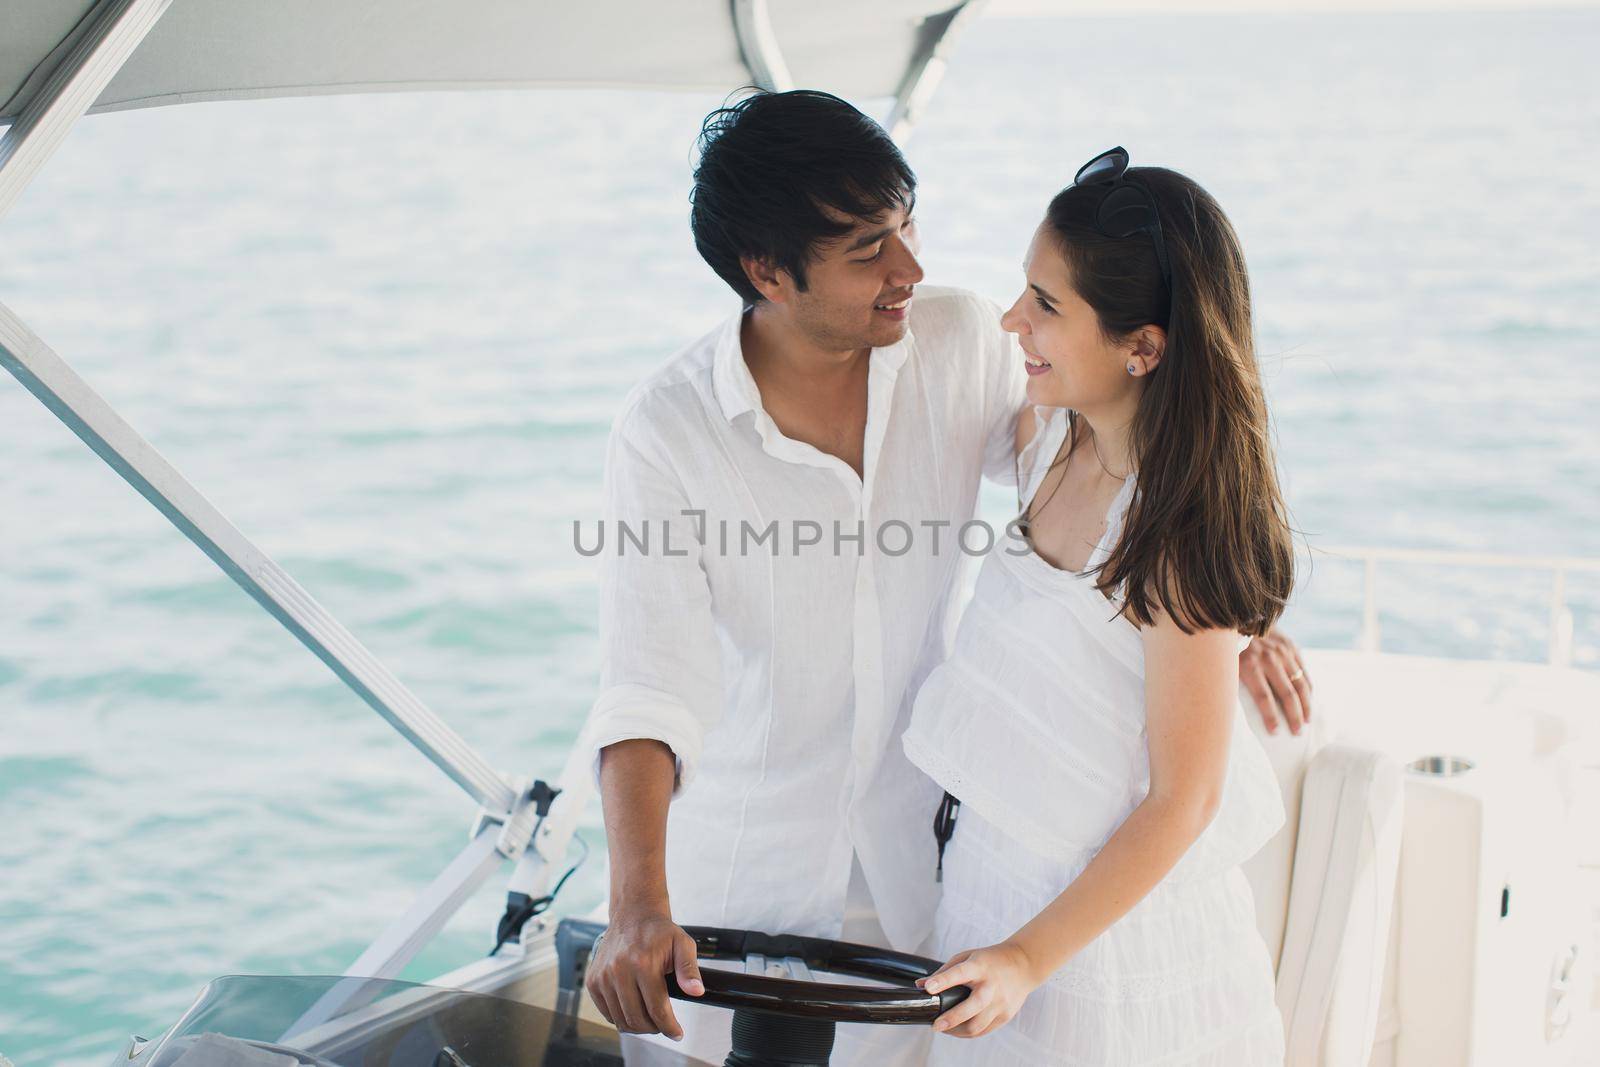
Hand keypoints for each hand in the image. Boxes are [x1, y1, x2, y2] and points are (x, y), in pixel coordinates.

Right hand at [584, 911, 704, 1039]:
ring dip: (637, 1026)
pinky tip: (633, 1009)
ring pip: (620, 1019)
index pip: (657, 1009)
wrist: (633, 915)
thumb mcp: (683, 944)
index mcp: (643, 963)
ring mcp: (603, 976)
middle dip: (654, 1029)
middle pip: (637, 1018)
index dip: (669, 1027)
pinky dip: (620, 1017)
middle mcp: (619, 970)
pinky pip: (606, 1012)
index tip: (677, 1033)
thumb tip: (696, 991)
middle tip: (664, 1025)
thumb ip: (690, 969)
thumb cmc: (659, 931)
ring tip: (650, 1019)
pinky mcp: (593, 980)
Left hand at [914, 941, 1041, 1038]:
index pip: (959, 973)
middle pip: (971, 1006)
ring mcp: (1000, 1002)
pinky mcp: (1005, 1015)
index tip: (928, 988)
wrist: (1024, 964)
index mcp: (979, 967)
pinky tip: (958, 1030)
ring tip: (944, 1029)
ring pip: (977, 1025)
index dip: (943, 981)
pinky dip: (969, 1033)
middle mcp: (991, 986)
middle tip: (935, 1026)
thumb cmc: (991, 960)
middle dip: (951, 1019)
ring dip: (957, 1031)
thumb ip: (945, 971)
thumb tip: (921, 985)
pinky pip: (984, 1030)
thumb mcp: (967, 956)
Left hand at [1240, 628, 1311, 735]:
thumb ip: (1236, 685)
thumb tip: (1249, 713)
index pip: (1263, 697)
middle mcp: (1268, 658)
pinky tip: (1308, 703)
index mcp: (1248, 664)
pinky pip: (1304, 673)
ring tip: (1306, 722)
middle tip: (1297, 733)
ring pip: (1300, 685)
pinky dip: (1308, 690)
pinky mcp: (1292, 647)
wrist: (1243, 618)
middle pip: (1286, 694)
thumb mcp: (1227, 666)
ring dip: (1306, 706)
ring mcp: (1283, 652)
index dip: (1270, 717)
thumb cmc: (1232, 650)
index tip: (1275, 732)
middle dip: (1293, 717)